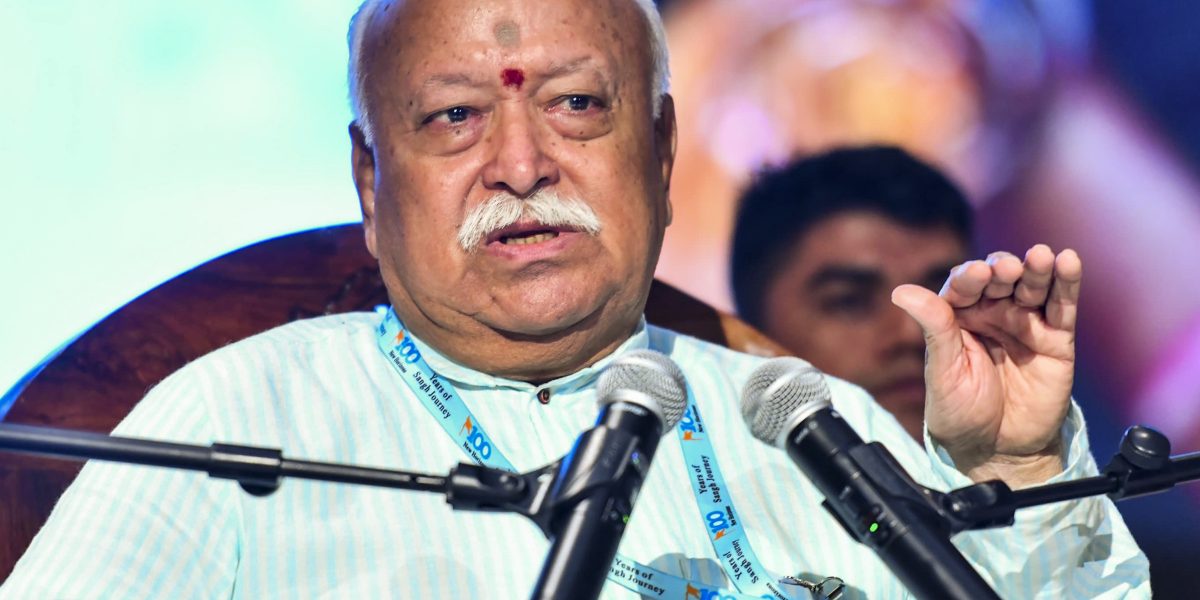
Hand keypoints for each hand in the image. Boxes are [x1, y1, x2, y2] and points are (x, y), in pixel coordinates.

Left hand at [891, 244, 1080, 487]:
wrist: (996, 450)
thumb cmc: (961, 412)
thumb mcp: (942, 372)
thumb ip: (934, 329)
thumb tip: (900, 292)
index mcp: (958, 318)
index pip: (963, 287)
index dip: (969, 278)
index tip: (975, 275)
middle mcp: (992, 314)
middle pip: (1000, 280)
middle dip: (1003, 269)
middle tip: (1006, 269)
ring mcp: (1024, 323)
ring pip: (1032, 286)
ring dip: (1037, 269)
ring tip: (1041, 257)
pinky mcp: (1055, 339)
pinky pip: (1061, 306)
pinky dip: (1066, 282)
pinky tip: (1068, 261)